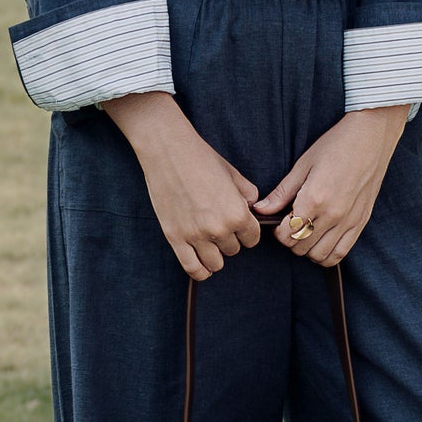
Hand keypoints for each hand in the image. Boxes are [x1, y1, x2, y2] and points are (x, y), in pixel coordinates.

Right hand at [102, 92, 262, 280]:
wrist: (168, 150)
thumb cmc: (201, 158)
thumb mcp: (233, 174)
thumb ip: (248, 195)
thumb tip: (252, 208)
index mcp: (237, 213)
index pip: (252, 239)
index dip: (247, 231)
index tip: (239, 224)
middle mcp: (219, 228)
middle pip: (234, 251)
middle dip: (230, 239)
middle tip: (219, 224)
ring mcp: (195, 235)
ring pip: (215, 263)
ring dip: (215, 254)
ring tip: (210, 241)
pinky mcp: (175, 237)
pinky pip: (192, 268)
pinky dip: (200, 270)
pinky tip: (202, 263)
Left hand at [259, 106, 409, 265]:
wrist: (371, 137)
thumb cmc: (336, 145)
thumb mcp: (303, 165)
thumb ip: (281, 192)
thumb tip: (260, 209)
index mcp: (314, 199)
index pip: (287, 235)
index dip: (278, 232)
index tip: (279, 221)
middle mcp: (332, 214)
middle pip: (301, 247)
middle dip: (291, 240)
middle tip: (291, 225)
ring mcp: (349, 221)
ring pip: (320, 255)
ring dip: (308, 249)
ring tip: (306, 232)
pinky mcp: (361, 222)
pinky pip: (342, 253)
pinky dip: (328, 254)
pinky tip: (322, 240)